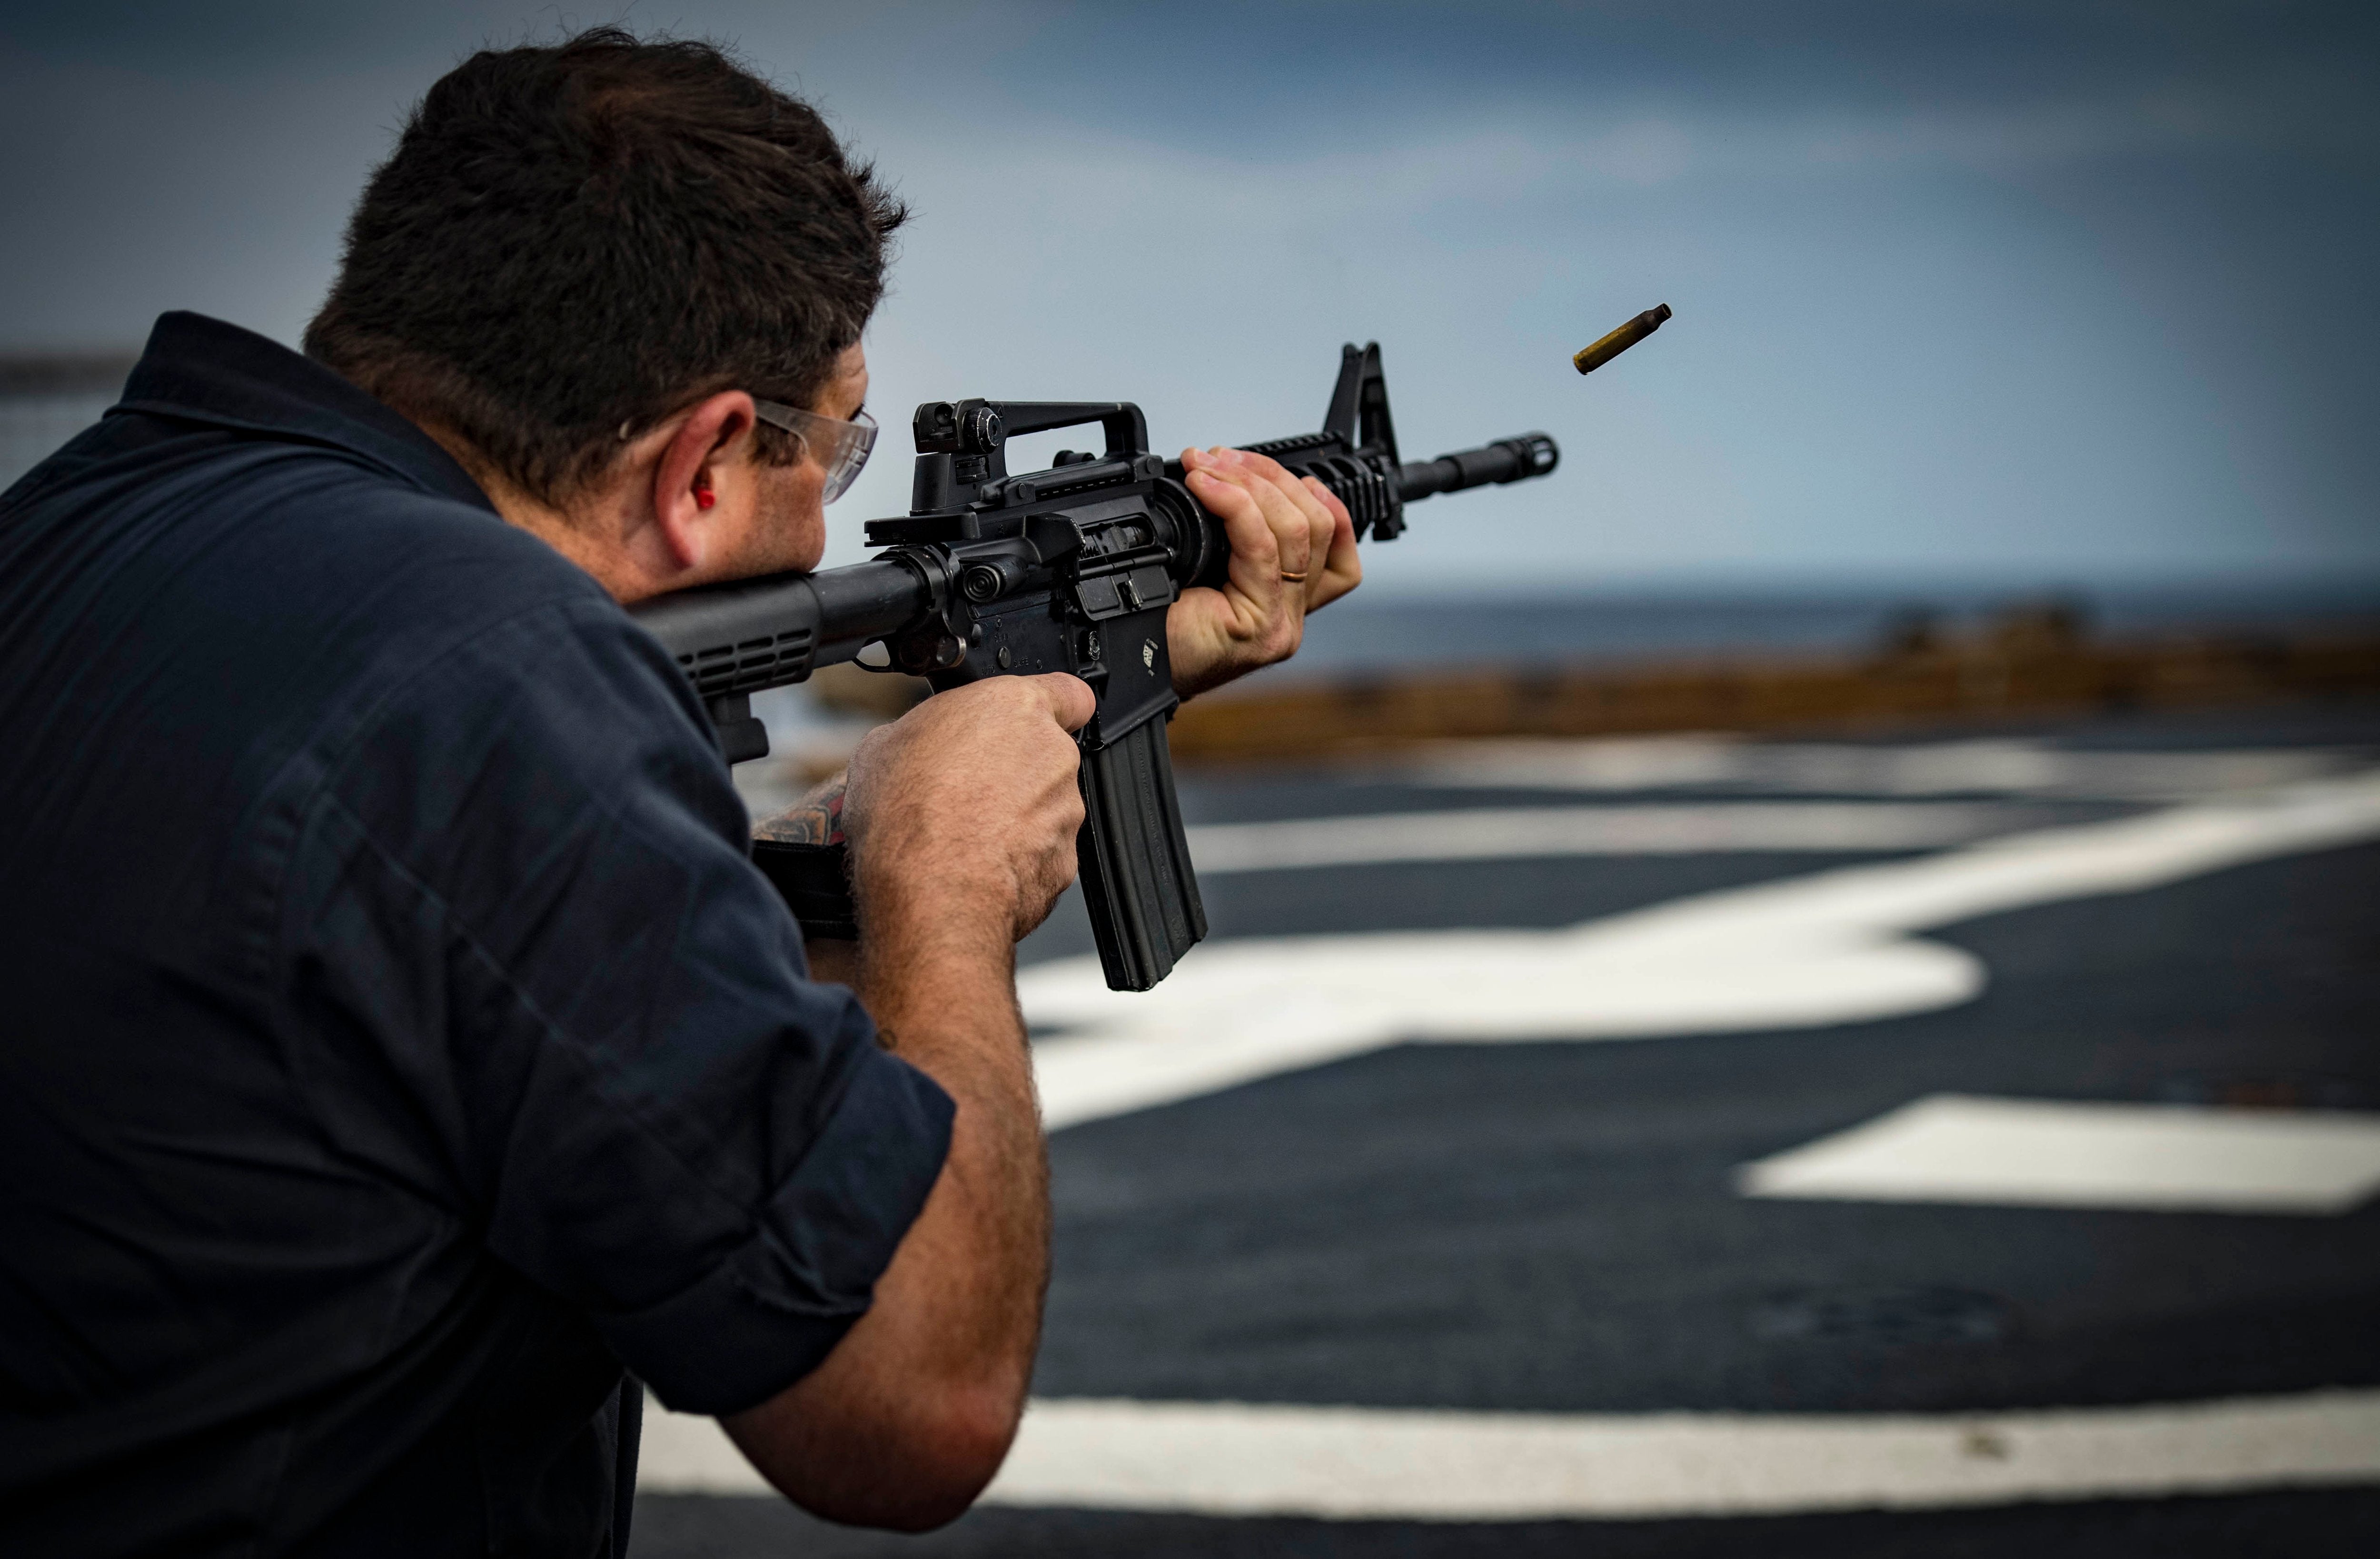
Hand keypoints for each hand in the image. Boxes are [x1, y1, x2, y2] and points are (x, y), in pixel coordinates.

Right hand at [840, 674, 1094, 945]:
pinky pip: (1043, 853)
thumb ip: (924, 732)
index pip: (1069, 692)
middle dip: (1014, 772)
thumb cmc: (905, 813)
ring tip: (962, 835)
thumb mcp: (883, 746)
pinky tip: (976, 867)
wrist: (929, 890)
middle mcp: (1052, 754)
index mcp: (1014, 707)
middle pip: (1045, 756)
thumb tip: (917, 745)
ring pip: (1046, 808)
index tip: (1032, 721)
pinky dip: (1019, 860)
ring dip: (1015, 818)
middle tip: (965, 790)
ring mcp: (1066, 810)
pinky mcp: (1065, 861)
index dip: (1055, 707)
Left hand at [1168, 446, 1359, 698]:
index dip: (1314, 493)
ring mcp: (1283, 625)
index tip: (1259, 463)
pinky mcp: (1263, 629)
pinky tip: (1206, 487)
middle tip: (1219, 456)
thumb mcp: (1203, 565)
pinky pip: (1263, 550)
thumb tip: (1228, 471)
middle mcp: (1293, 615)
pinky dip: (1236, 506)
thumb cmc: (1157, 623)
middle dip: (1271, 476)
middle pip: (1319, 526)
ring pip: (1298, 532)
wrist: (1127, 671)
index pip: (1336, 540)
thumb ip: (1232, 535)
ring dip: (1251, 483)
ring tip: (1207, 465)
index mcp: (1286, 599)